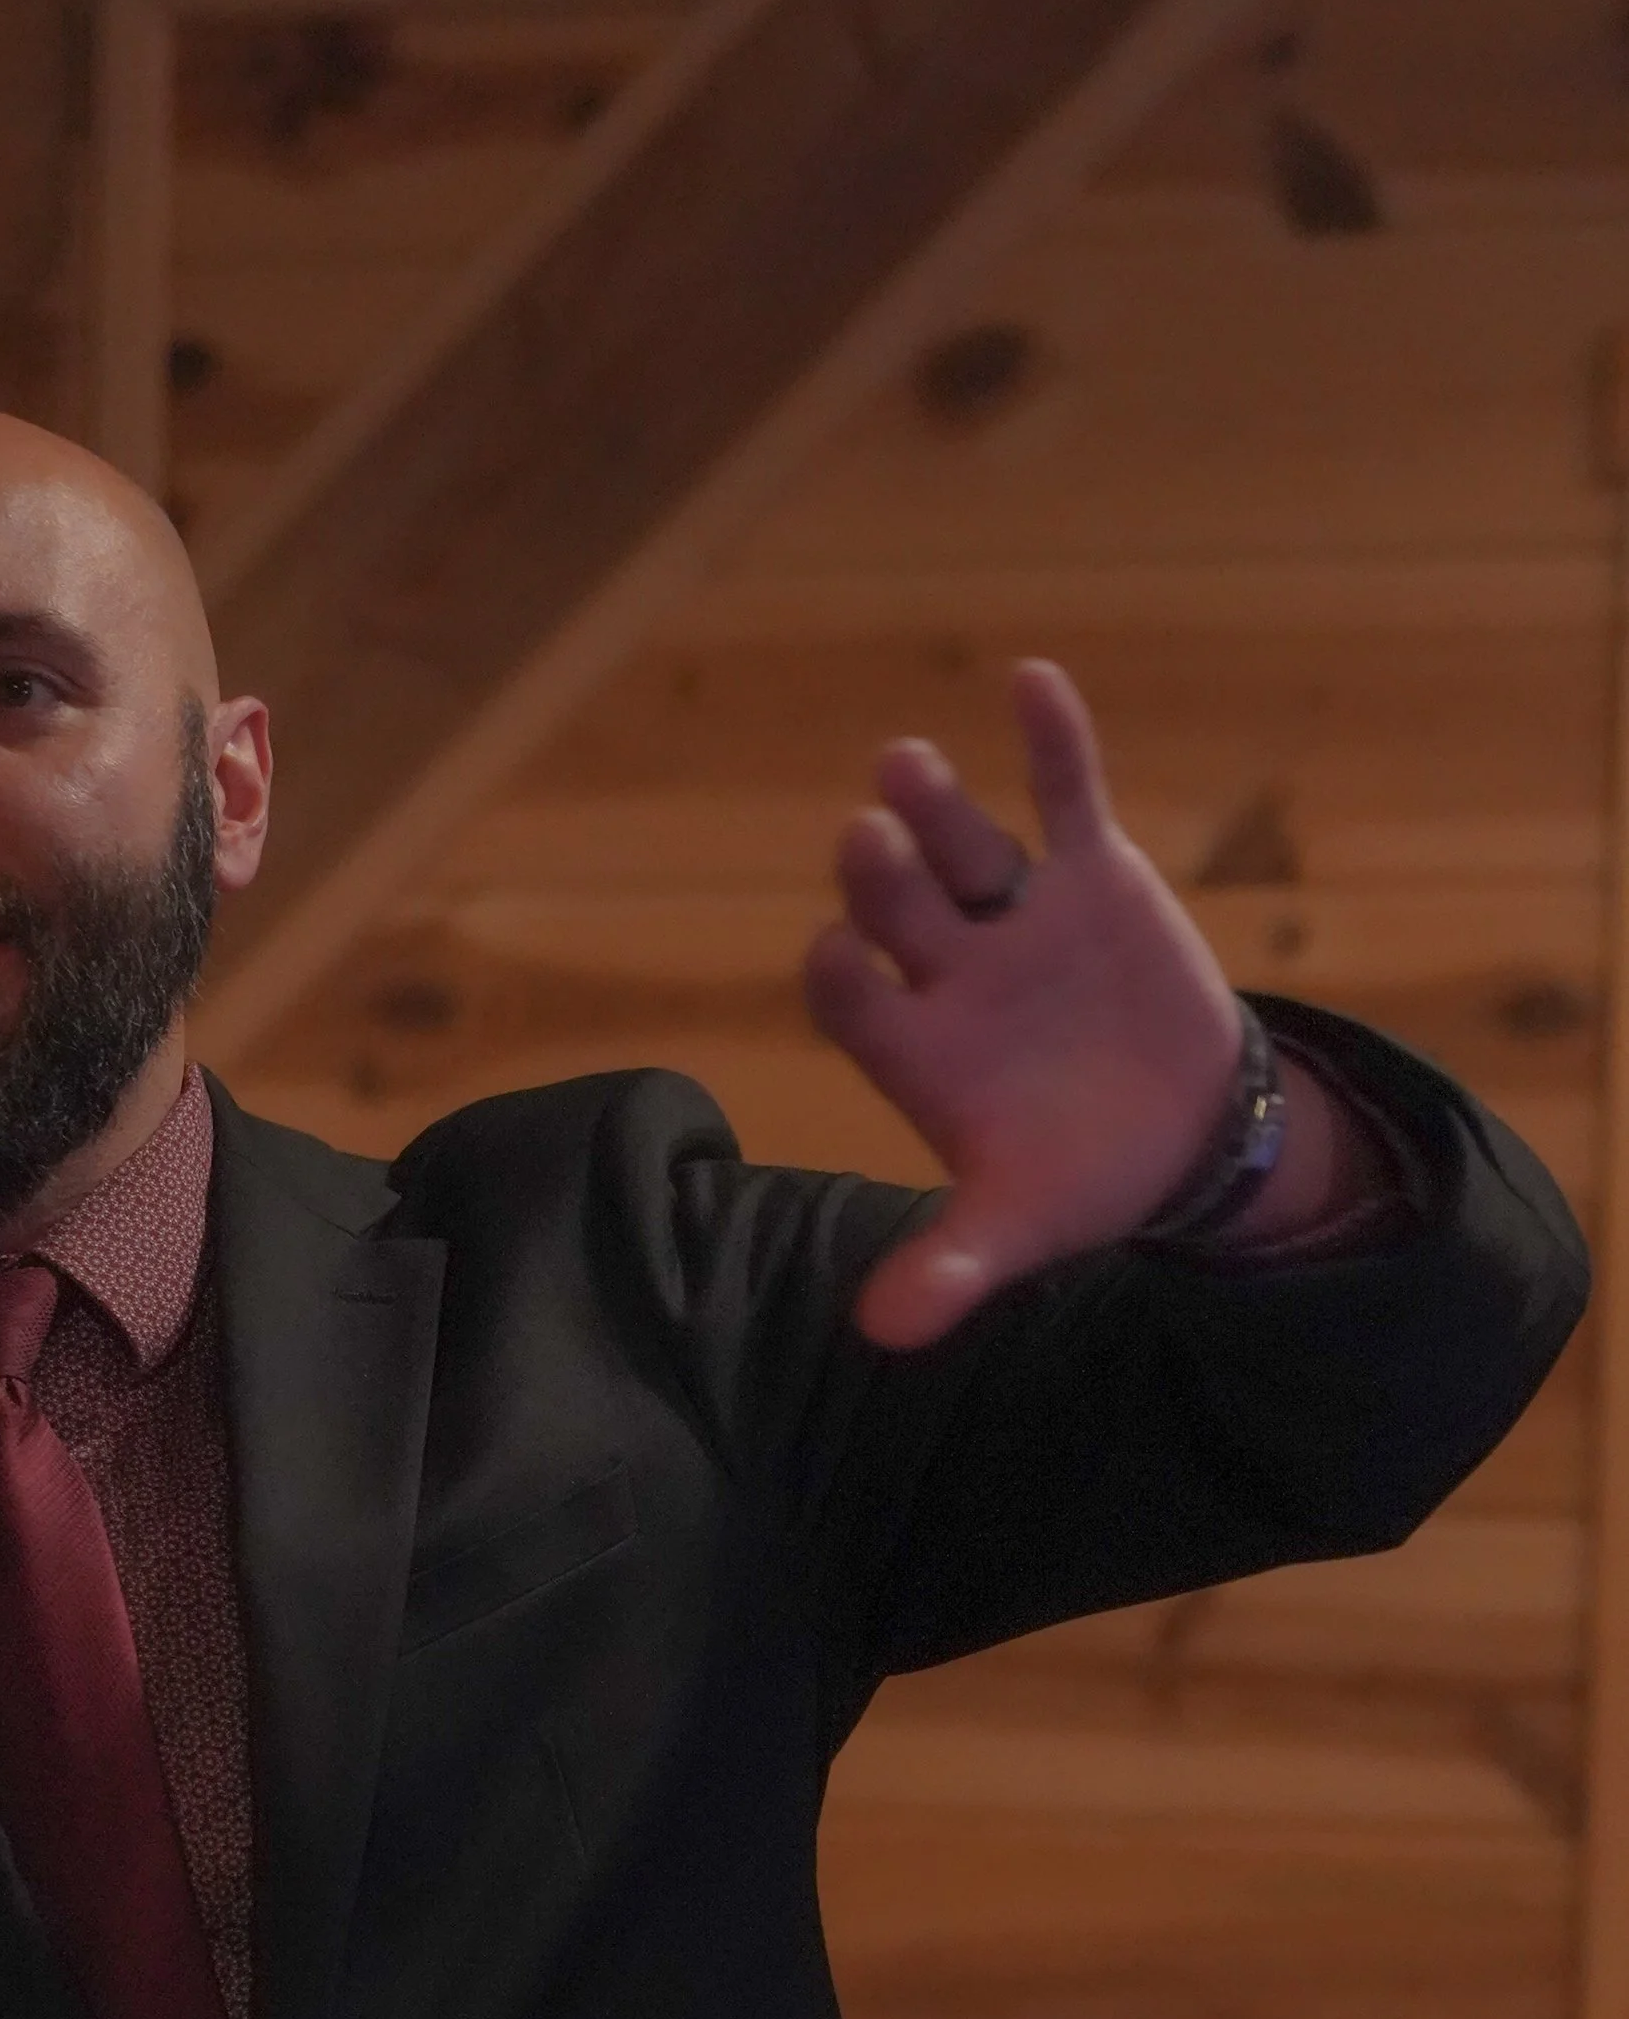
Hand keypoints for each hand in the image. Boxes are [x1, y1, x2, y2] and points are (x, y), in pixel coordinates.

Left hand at [807, 662, 1244, 1350]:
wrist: (1180, 1135)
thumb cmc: (1077, 1178)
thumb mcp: (1017, 1230)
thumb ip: (949, 1268)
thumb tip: (882, 1336)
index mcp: (914, 1045)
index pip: (851, 999)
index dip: (840, 979)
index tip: (838, 961)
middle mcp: (949, 968)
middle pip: (896, 908)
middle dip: (879, 878)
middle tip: (864, 844)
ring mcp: (1014, 914)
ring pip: (963, 845)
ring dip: (933, 805)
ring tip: (903, 766)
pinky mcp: (1089, 875)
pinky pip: (1065, 798)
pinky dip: (1051, 744)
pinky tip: (1031, 682)